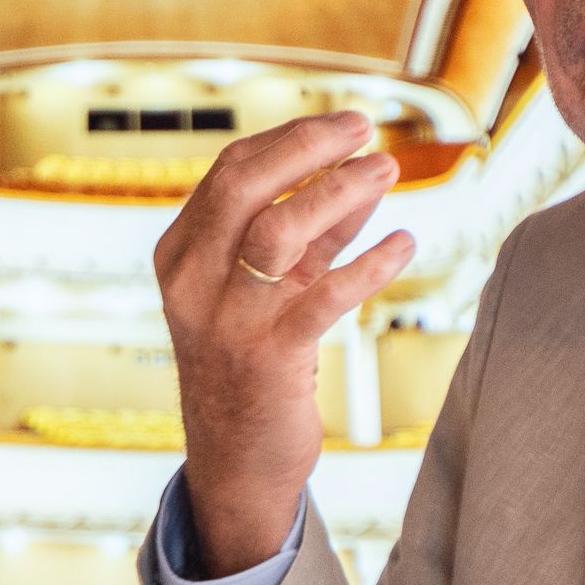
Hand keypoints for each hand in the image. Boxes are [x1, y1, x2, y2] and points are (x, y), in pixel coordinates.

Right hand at [154, 111, 417, 573]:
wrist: (237, 460)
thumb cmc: (254, 364)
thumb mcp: (269, 290)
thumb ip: (309, 236)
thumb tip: (363, 177)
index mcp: (180, 255)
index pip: (230, 171)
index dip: (292, 137)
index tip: (343, 124)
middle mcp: (192, 282)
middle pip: (245, 184)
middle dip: (310, 146)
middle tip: (364, 129)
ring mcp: (225, 320)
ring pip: (279, 230)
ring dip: (340, 192)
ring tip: (386, 171)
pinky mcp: (268, 358)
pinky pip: (324, 295)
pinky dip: (370, 263)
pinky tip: (404, 243)